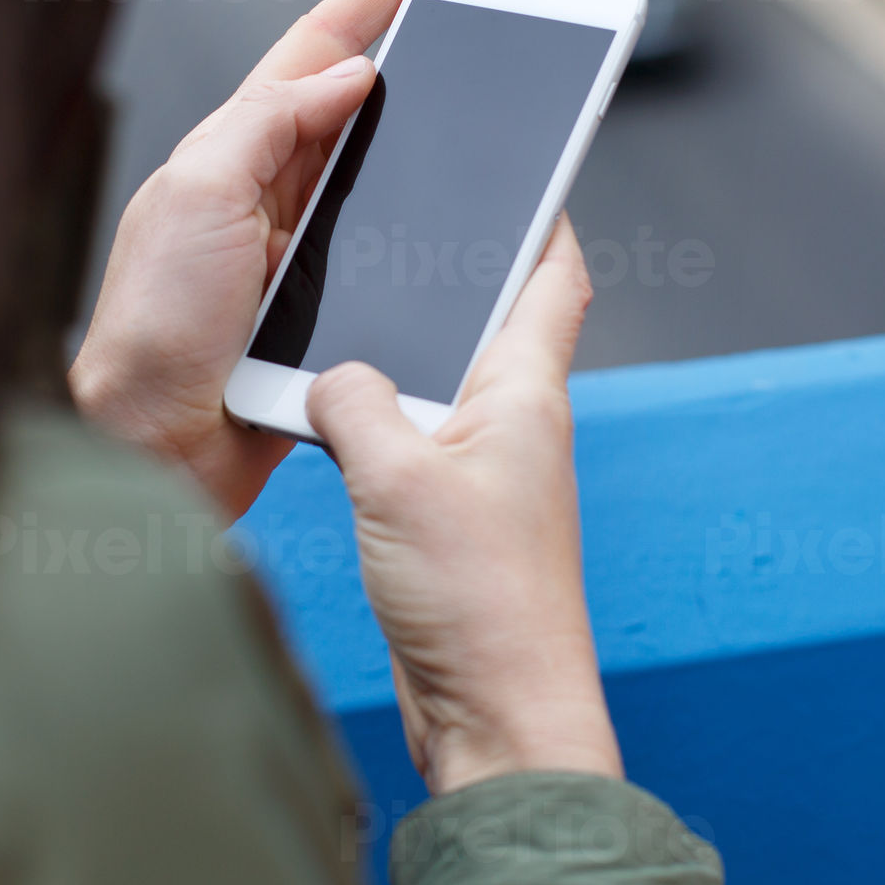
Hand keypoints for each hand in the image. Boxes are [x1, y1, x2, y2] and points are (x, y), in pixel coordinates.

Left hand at [71, 0, 457, 517]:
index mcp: (234, 148)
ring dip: (430, 128)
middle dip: (418, 44)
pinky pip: (391, 241)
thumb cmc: (155, 322)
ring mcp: (301, 244)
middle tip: (476, 4)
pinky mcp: (327, 303)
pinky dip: (427, 216)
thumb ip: (268, 123)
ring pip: (382, 167)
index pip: (319, 49)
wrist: (155, 441)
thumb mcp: (197, 193)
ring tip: (488, 90)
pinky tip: (461, 205)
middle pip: (360, 98)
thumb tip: (347, 75)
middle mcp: (269, 189)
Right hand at [306, 217, 622, 794]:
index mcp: (525, 392)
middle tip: (401, 233)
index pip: (554, 279)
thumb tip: (334, 377)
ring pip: (441, 387)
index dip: (544, 219)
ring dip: (399, 360)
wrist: (497, 713)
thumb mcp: (396, 477)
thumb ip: (354, 402)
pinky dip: (375, 427)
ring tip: (342, 326)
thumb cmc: (478, 599)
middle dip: (450, 279)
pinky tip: (331, 427)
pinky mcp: (453, 520)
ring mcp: (485, 474)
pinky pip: (412, 448)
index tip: (528, 171)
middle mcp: (514, 424)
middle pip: (490, 323)